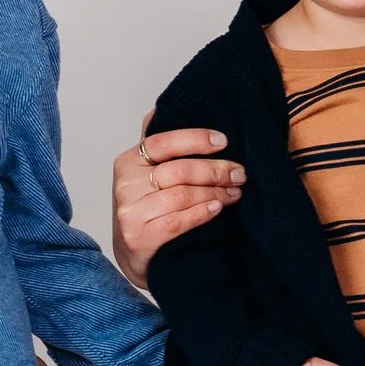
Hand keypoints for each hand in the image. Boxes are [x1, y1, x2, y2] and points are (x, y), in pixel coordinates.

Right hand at [113, 122, 243, 285]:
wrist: (133, 256)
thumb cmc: (146, 210)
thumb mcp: (143, 175)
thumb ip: (155, 147)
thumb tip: (160, 110)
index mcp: (128, 162)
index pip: (164, 142)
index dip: (196, 140)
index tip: (224, 141)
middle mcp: (126, 185)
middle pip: (179, 171)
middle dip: (215, 170)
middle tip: (239, 173)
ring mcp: (131, 213)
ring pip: (182, 196)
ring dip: (215, 192)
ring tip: (235, 192)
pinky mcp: (139, 238)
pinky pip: (178, 221)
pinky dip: (202, 213)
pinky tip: (217, 208)